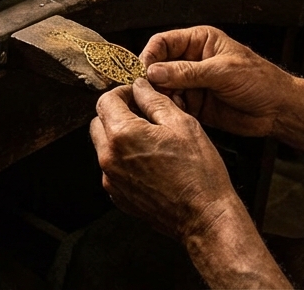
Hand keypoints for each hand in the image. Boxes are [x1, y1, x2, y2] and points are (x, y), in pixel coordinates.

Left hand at [90, 80, 242, 240]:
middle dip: (116, 113)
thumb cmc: (199, 174)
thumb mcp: (182, 124)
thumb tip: (140, 87)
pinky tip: (148, 160)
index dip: (122, 92)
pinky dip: (123, 158)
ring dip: (119, 136)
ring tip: (149, 138)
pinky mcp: (117, 194)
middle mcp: (109, 157)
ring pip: (103, 145)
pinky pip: (111, 168)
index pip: (106, 100)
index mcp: (123, 135)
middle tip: (142, 113)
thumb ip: (154, 100)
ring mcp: (111, 178)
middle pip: (99, 122)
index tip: (135, 93)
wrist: (204, 216)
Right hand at [141, 26, 295, 136]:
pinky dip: (167, 109)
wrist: (279, 110)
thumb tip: (154, 72)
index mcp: (199, 41)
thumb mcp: (223, 72)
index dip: (149, 55)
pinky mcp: (193, 103)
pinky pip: (171, 105)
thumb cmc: (261, 81)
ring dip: (158, 96)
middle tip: (144, 91)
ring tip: (159, 104)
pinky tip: (171, 113)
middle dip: (150, 79)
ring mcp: (191, 83)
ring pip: (161, 87)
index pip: (163, 42)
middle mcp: (191, 60)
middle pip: (158, 66)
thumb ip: (187, 72)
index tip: (141, 71)